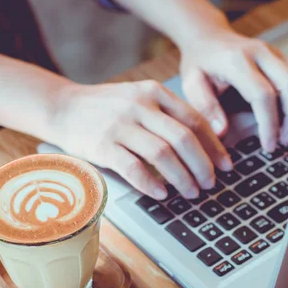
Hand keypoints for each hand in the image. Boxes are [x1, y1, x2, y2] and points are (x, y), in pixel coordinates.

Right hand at [46, 80, 232, 199]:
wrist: (63, 107)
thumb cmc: (106, 108)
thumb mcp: (139, 98)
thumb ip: (166, 115)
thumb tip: (202, 145)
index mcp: (154, 92)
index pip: (194, 120)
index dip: (214, 146)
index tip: (225, 165)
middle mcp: (139, 106)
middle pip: (183, 138)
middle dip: (202, 166)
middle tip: (211, 184)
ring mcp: (120, 125)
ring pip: (163, 155)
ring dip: (182, 178)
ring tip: (191, 192)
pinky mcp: (103, 145)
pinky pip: (134, 168)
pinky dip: (151, 184)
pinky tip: (161, 194)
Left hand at [179, 28, 287, 151]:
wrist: (208, 38)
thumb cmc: (200, 64)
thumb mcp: (191, 84)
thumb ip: (205, 107)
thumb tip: (222, 132)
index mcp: (237, 61)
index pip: (263, 94)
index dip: (270, 123)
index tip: (268, 145)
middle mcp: (261, 53)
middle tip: (287, 141)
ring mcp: (276, 53)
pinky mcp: (284, 58)